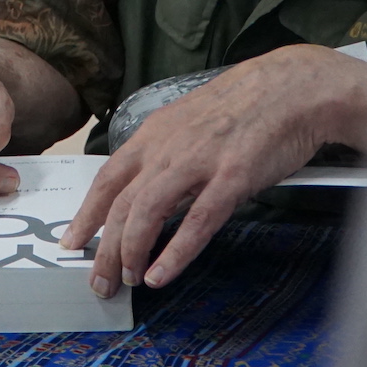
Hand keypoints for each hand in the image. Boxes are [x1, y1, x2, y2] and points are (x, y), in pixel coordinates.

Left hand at [61, 45, 366, 297]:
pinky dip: (175, 252)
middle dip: (104, 247)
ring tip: (128, 280)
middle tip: (98, 280)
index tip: (73, 241)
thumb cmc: (245, 106)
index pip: (107, 178)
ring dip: (131, 251)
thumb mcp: (190, 122)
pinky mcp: (232, 177)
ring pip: (148, 212)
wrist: (292, 87)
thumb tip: (146, 188)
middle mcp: (168, 148)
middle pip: (121, 203)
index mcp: (155, 134)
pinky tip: (161, 274)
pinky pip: (197, 221)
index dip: (87, 214)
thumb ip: (166, 152)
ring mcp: (199, 162)